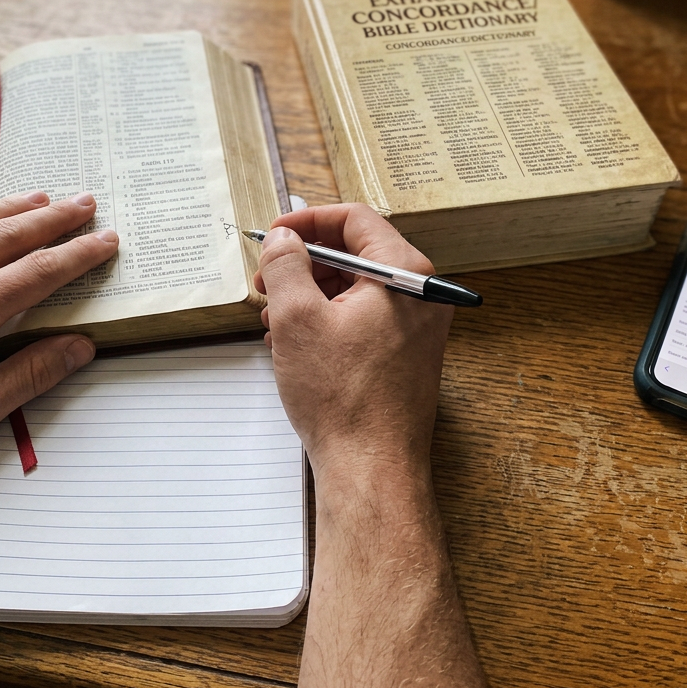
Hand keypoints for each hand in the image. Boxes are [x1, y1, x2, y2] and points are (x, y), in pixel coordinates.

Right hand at [253, 203, 451, 479]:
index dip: (308, 222)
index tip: (276, 236)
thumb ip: (286, 265)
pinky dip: (325, 321)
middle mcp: (419, 295)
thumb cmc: (344, 398)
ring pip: (354, 289)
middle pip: (355, 254)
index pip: (355, 219)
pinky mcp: (403, 355)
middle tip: (266, 277)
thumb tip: (283, 240)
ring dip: (309, 294)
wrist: (371, 468)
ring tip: (272, 316)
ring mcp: (415, 328)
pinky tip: (292, 341)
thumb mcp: (297, 318)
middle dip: (304, 263)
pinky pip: (361, 320)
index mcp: (405, 274)